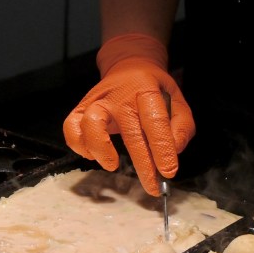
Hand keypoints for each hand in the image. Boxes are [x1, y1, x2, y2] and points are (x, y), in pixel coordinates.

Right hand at [64, 34, 194, 195]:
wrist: (127, 67)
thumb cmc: (153, 88)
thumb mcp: (177, 99)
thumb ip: (182, 125)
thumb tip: (175, 149)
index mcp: (146, 90)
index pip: (155, 121)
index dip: (163, 149)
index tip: (169, 172)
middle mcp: (119, 96)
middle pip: (130, 132)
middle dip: (142, 164)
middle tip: (151, 186)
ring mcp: (97, 101)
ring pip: (91, 124)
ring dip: (101, 150)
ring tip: (113, 165)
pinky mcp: (81, 108)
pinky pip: (71, 128)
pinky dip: (79, 145)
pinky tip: (93, 154)